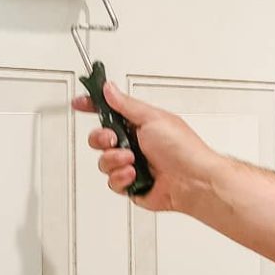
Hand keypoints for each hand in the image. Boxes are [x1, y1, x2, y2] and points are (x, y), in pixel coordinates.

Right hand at [72, 83, 220, 211]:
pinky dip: (121, 178)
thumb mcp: (153, 118)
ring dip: (115, 161)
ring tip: (132, 161)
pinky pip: (112, 182)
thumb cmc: (183, 149)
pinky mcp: (132, 185)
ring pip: (103, 162)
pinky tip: (135, 175)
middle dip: (101, 139)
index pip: (110, 112)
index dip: (93, 107)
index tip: (80, 103)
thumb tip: (109, 89)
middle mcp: (134, 144)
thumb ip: (126, 105)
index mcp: (139, 125)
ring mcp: (132, 165)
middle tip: (112, 140)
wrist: (193, 181)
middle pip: (100, 138)